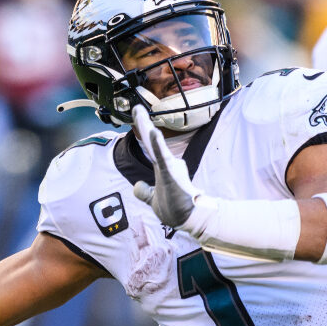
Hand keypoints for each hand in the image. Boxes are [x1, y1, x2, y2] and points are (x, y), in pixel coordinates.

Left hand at [131, 105, 202, 228]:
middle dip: (143, 123)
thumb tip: (137, 185)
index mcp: (162, 168)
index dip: (143, 131)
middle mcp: (166, 164)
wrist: (190, 218)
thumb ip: (144, 192)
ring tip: (139, 113)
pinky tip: (153, 132)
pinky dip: (158, 145)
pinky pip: (162, 159)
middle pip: (151, 142)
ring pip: (155, 146)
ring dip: (147, 129)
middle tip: (136, 106)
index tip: (137, 113)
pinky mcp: (171, 175)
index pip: (150, 147)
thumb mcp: (154, 199)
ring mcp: (169, 168)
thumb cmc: (175, 208)